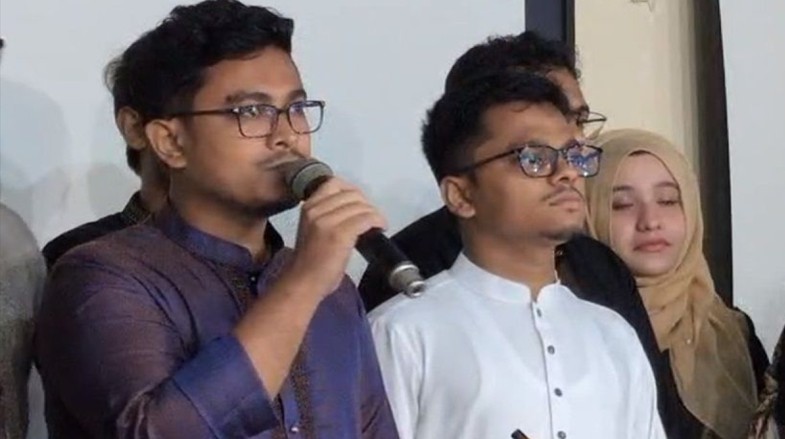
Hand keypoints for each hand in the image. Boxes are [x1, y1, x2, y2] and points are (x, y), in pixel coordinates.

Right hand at [284, 177, 385, 297]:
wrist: (304, 282)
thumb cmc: (310, 260)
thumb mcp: (313, 228)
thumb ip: (326, 215)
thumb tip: (352, 208)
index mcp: (309, 207)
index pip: (334, 184)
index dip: (353, 191)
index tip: (361, 203)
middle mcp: (317, 210)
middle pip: (351, 194)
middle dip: (366, 203)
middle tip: (371, 216)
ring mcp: (328, 221)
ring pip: (361, 206)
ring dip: (374, 213)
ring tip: (377, 223)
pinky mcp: (341, 234)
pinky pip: (367, 218)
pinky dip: (377, 220)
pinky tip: (380, 227)